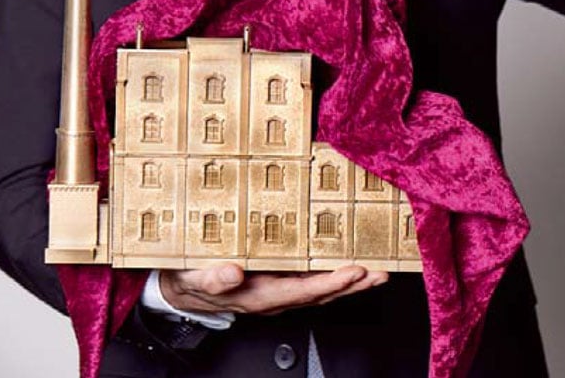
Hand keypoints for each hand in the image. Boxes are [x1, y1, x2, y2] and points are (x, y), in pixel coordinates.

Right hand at [159, 263, 387, 315]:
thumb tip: (234, 272)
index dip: (331, 283)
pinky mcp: (275, 283)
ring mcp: (277, 292)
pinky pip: (309, 281)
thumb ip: (214, 278)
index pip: (304, 291)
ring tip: (374, 272)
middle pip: (322, 294)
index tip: (355, 270)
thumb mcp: (196, 278)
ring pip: (320, 290)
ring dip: (348, 283)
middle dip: (353, 285)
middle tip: (381, 273)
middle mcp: (274, 297)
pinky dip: (330, 274)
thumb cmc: (191, 282)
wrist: (183, 290)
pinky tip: (342, 266)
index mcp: (260, 296)